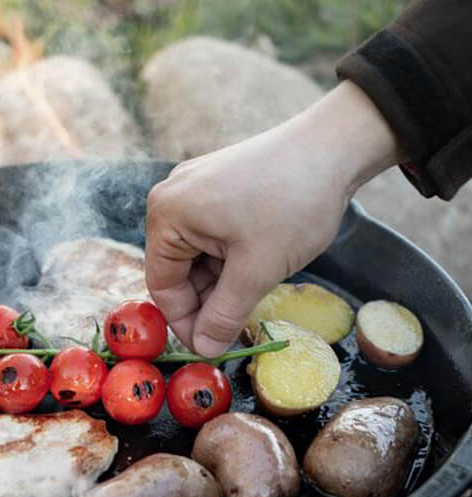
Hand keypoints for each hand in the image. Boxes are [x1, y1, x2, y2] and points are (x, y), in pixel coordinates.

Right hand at [145, 81, 400, 356]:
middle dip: (206, 302)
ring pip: (199, 256)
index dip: (185, 323)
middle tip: (236, 327)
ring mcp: (196, 189)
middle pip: (178, 271)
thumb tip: (204, 350)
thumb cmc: (292, 204)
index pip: (162, 286)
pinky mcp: (218, 186)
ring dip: (222, 282)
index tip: (211, 348)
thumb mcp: (256, 271)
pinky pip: (213, 236)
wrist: (336, 146)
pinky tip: (258, 268)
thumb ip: (224, 316)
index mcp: (168, 214)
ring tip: (255, 292)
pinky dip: (231, 260)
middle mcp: (172, 197)